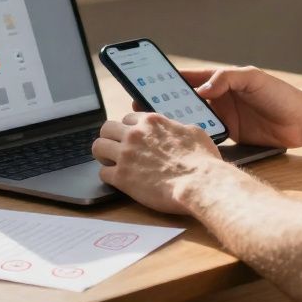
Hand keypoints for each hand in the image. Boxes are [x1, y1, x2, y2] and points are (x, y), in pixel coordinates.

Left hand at [92, 112, 223, 213]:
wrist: (200, 183)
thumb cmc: (203, 160)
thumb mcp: (193, 132)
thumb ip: (176, 128)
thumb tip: (174, 129)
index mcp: (151, 121)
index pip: (127, 118)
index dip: (129, 129)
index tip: (131, 138)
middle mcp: (135, 134)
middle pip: (107, 128)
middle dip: (110, 138)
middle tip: (116, 149)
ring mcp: (126, 155)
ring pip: (98, 146)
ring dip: (103, 154)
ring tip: (110, 163)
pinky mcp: (122, 177)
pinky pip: (102, 173)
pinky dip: (109, 176)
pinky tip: (117, 180)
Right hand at [134, 66, 301, 148]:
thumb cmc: (280, 95)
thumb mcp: (254, 79)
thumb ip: (227, 78)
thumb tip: (202, 88)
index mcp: (221, 80)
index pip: (187, 77)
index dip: (165, 79)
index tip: (144, 82)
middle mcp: (218, 97)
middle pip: (184, 99)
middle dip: (162, 102)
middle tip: (140, 108)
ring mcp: (222, 117)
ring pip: (191, 118)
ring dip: (175, 120)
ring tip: (154, 126)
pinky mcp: (229, 135)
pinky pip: (204, 135)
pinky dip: (191, 137)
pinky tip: (177, 142)